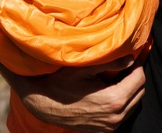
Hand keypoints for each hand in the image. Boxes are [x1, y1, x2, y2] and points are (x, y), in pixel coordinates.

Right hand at [17, 56, 145, 131]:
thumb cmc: (61, 84)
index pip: (138, 80)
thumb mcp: (83, 69)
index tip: (132, 58)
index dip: (137, 66)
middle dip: (134, 78)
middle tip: (125, 66)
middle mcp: (116, 115)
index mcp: (113, 99)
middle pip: (139, 93)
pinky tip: (109, 92)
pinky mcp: (105, 129)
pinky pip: (123, 114)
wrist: (45, 104)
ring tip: (117, 78)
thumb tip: (130, 58)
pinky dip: (122, 102)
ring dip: (129, 90)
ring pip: (133, 105)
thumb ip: (110, 63)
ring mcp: (111, 125)